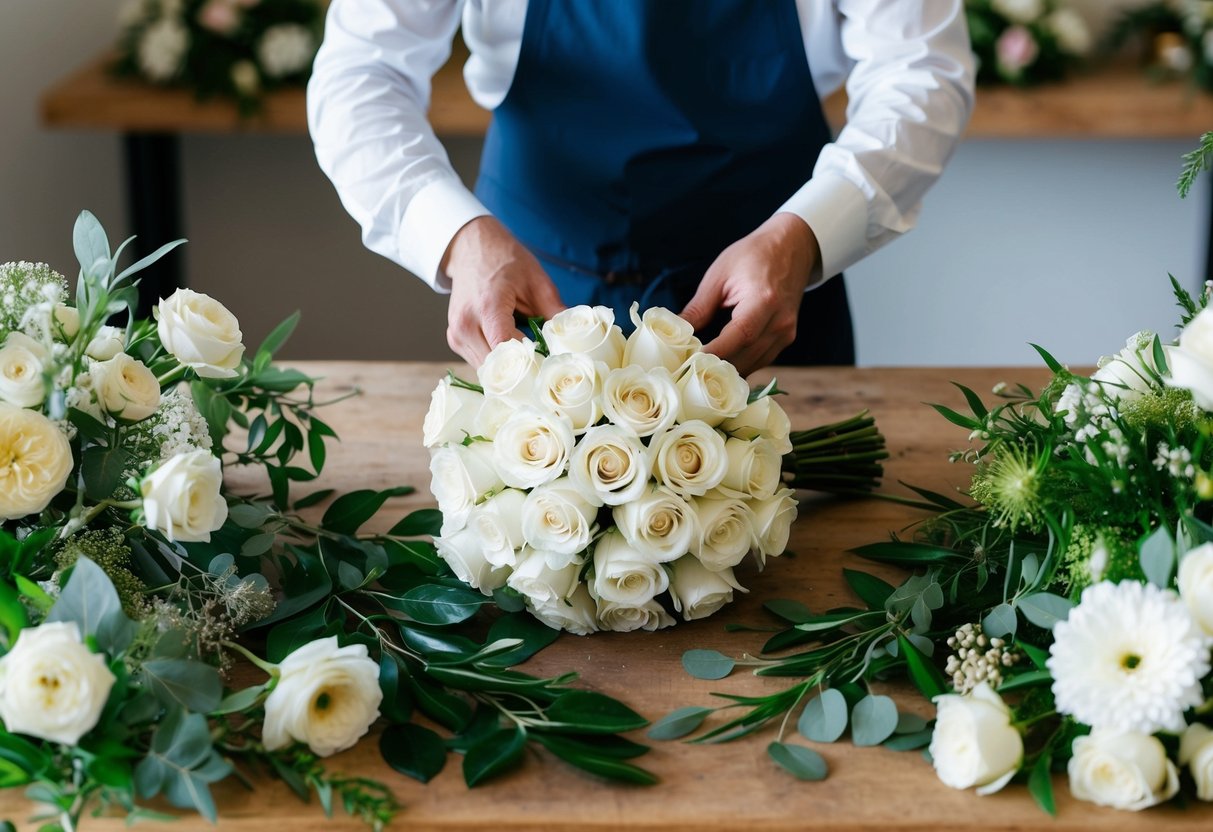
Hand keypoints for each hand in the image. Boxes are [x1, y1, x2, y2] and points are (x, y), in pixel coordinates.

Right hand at [441, 216, 565, 366]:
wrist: (471, 248)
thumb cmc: (504, 260)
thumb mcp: (536, 280)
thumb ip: (554, 311)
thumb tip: (575, 337)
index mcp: (487, 307)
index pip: (505, 349)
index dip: (528, 363)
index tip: (550, 364)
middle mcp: (466, 325)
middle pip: (495, 367)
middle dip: (521, 372)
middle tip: (546, 368)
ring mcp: (457, 335)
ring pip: (486, 371)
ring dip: (509, 371)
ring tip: (530, 360)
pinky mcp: (455, 340)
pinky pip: (479, 363)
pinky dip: (498, 364)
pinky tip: (513, 354)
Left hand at [680, 213, 819, 376]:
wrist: (792, 247)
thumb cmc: (754, 255)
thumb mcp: (720, 274)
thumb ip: (699, 307)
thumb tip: (676, 331)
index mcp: (764, 300)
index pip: (739, 335)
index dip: (716, 352)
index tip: (691, 362)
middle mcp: (780, 321)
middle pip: (746, 356)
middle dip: (716, 367)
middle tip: (687, 371)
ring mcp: (786, 333)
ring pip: (754, 364)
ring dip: (728, 370)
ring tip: (700, 371)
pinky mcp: (786, 338)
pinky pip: (761, 360)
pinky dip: (741, 364)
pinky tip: (721, 364)